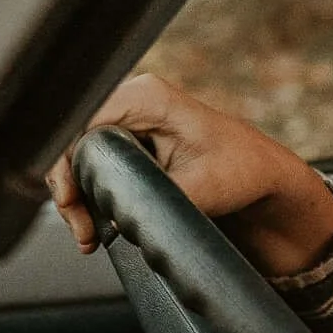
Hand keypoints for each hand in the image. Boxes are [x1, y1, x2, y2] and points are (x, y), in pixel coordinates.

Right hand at [48, 75, 332, 278]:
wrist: (265, 178)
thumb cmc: (245, 171)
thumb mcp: (203, 188)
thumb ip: (157, 199)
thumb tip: (114, 218)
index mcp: (147, 97)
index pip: (82, 123)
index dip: (67, 163)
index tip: (72, 201)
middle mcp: (132, 103)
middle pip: (74, 142)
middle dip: (71, 189)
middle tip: (83, 230)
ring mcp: (128, 122)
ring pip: (79, 158)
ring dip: (79, 198)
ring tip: (88, 236)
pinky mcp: (129, 144)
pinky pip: (94, 167)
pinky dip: (92, 197)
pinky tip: (96, 226)